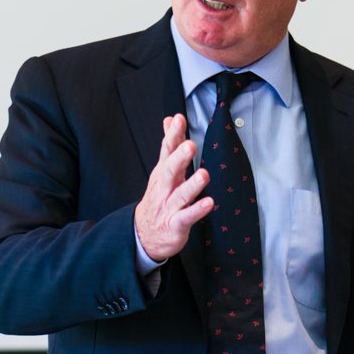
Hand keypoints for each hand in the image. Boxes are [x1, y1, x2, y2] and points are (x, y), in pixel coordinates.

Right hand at [135, 115, 212, 263]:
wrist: (144, 233)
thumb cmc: (159, 198)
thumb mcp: (162, 170)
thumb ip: (169, 145)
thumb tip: (170, 119)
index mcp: (163, 173)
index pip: (166, 151)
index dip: (172, 135)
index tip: (179, 119)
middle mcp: (165, 187)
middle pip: (170, 170)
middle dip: (179, 157)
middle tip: (190, 145)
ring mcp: (170, 206)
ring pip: (181, 194)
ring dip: (192, 185)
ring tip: (204, 174)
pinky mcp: (176, 224)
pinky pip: (187, 217)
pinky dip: (198, 210)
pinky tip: (209, 203)